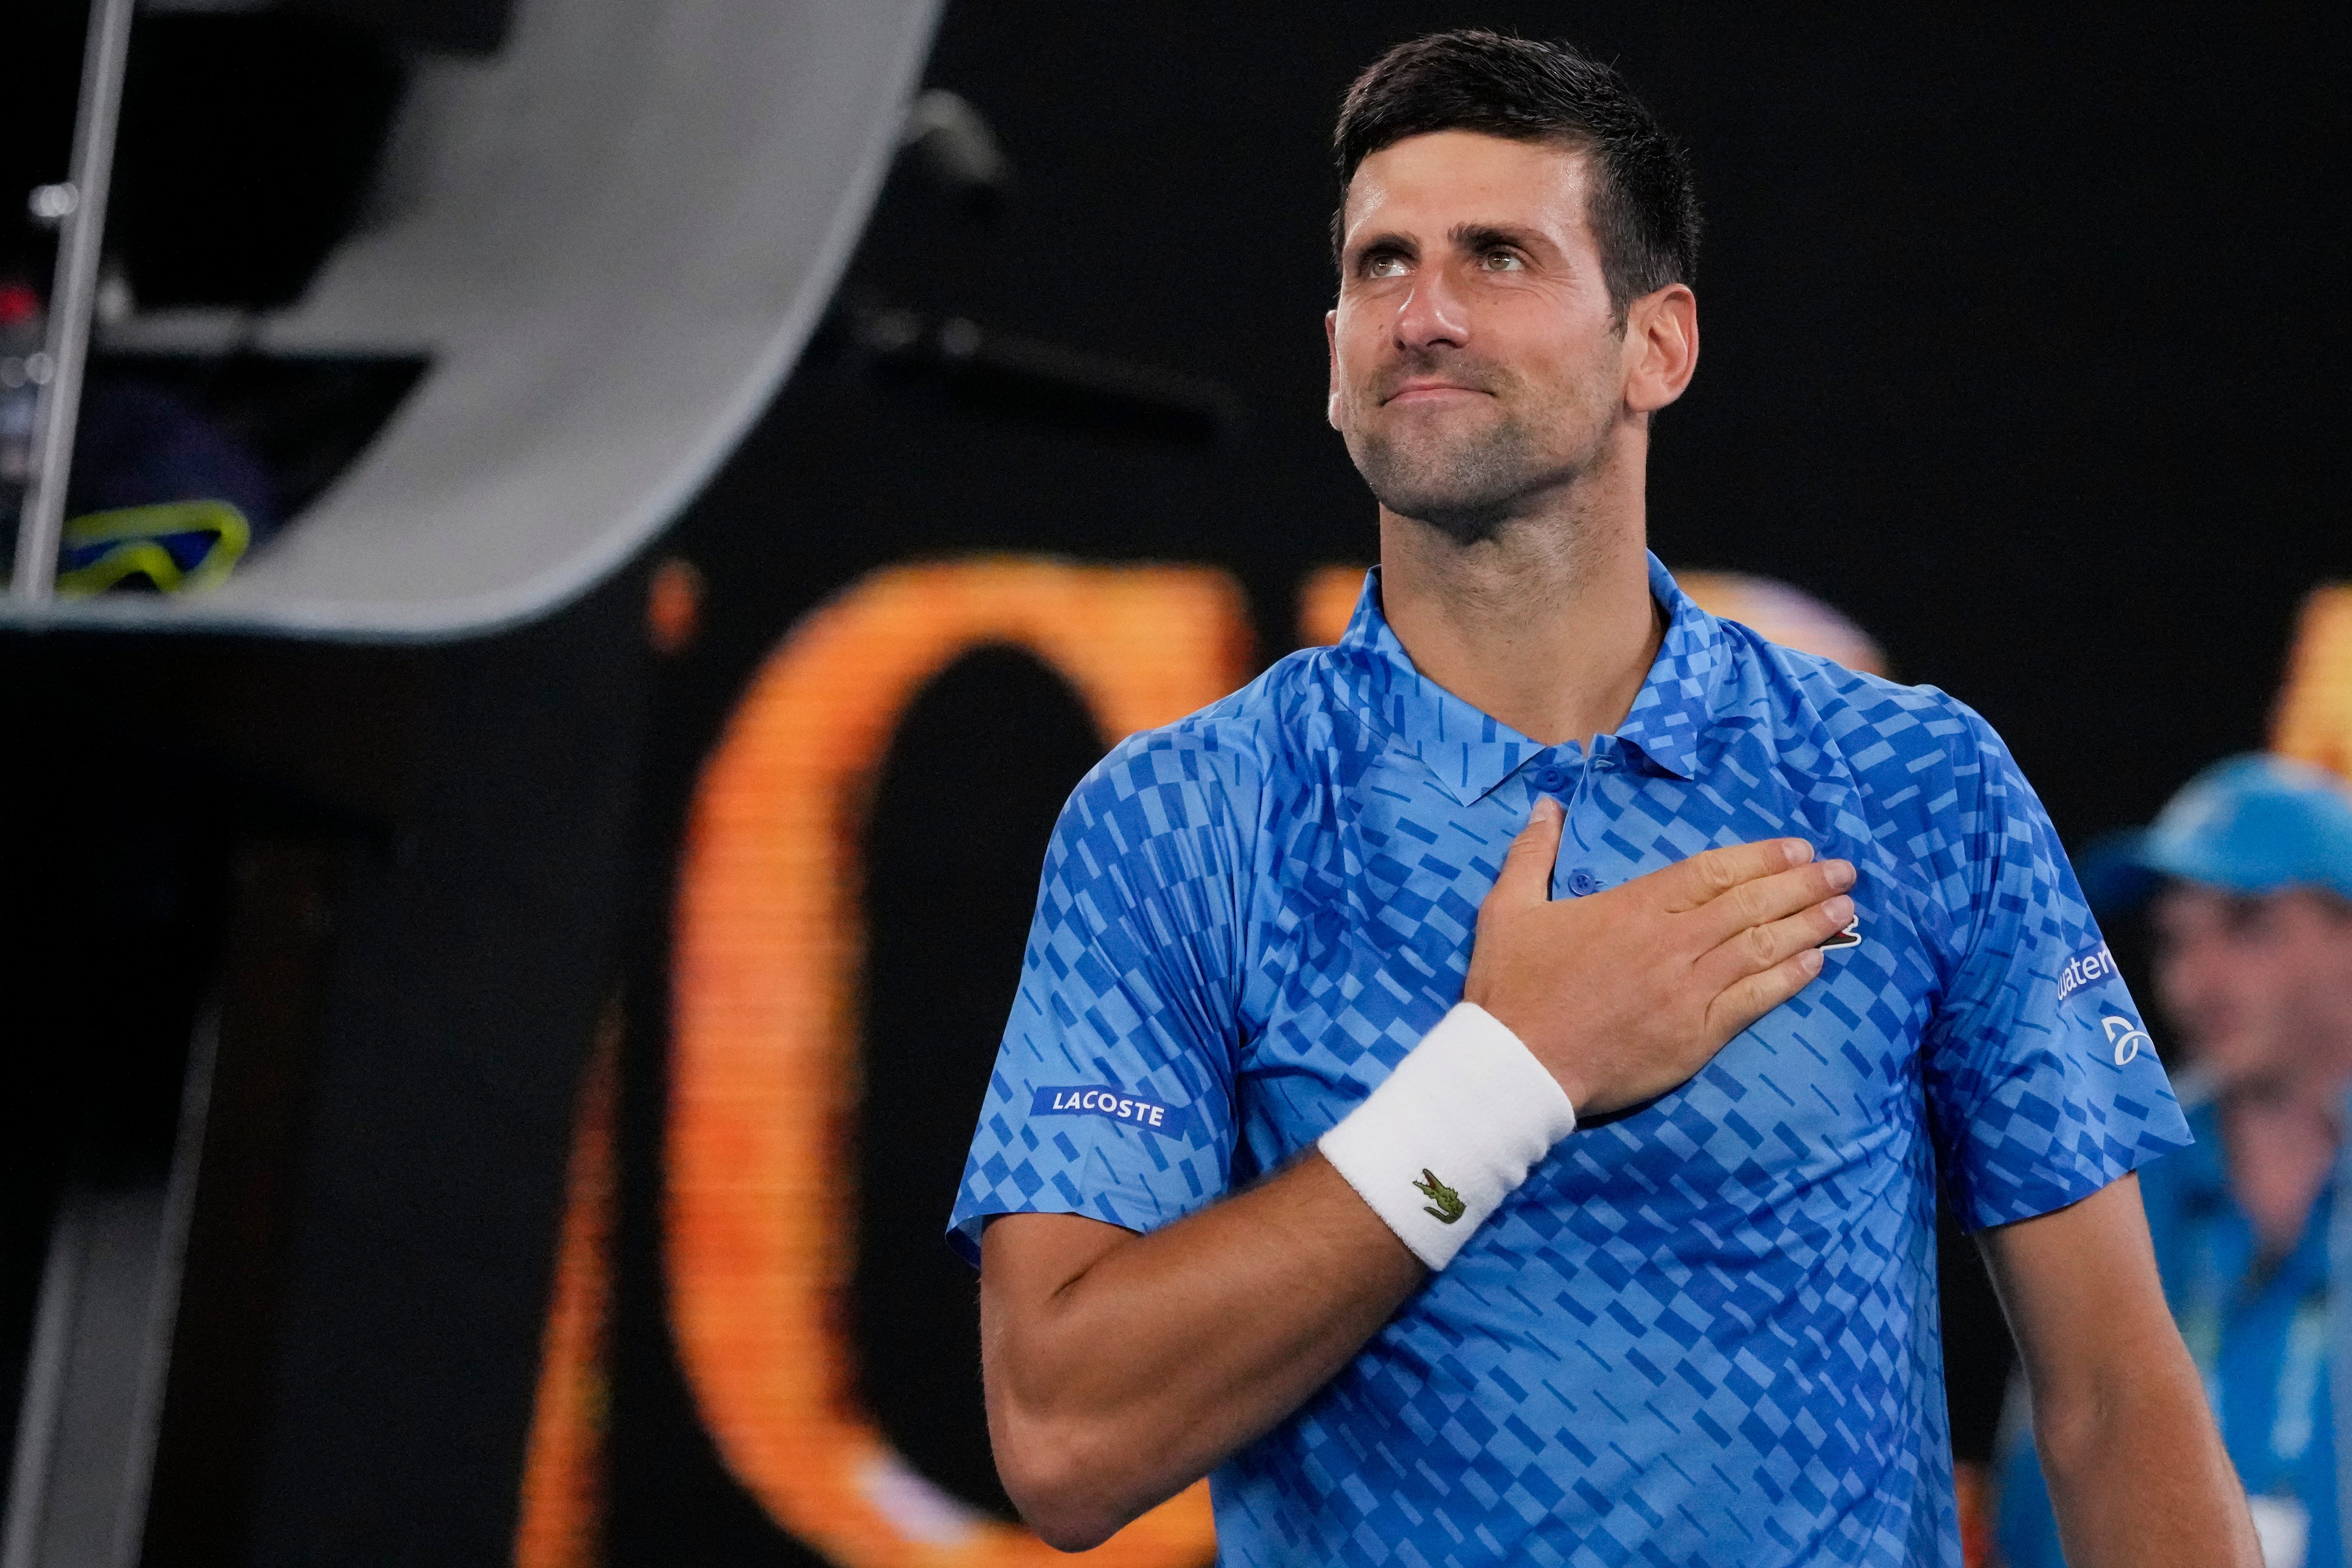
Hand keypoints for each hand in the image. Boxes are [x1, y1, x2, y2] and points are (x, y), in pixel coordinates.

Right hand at [1463, 797, 1854, 1112]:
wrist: (1517, 1066)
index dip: (1762, 857)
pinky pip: (1754, 1000)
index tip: (1800, 849)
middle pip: (1751, 904)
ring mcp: (1687, 991)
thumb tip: (1546, 805)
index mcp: (1634, 908)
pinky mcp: (1694, 1036)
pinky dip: (1788, 979)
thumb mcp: (1507, 908)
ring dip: (1810, 926)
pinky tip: (1816, 964)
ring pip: (1762, 948)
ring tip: (1846, 910)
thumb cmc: (1511, 987)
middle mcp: (1671, 943)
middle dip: (1804, 885)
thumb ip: (1532, 853)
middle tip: (1844, 872)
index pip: (1714, 871)